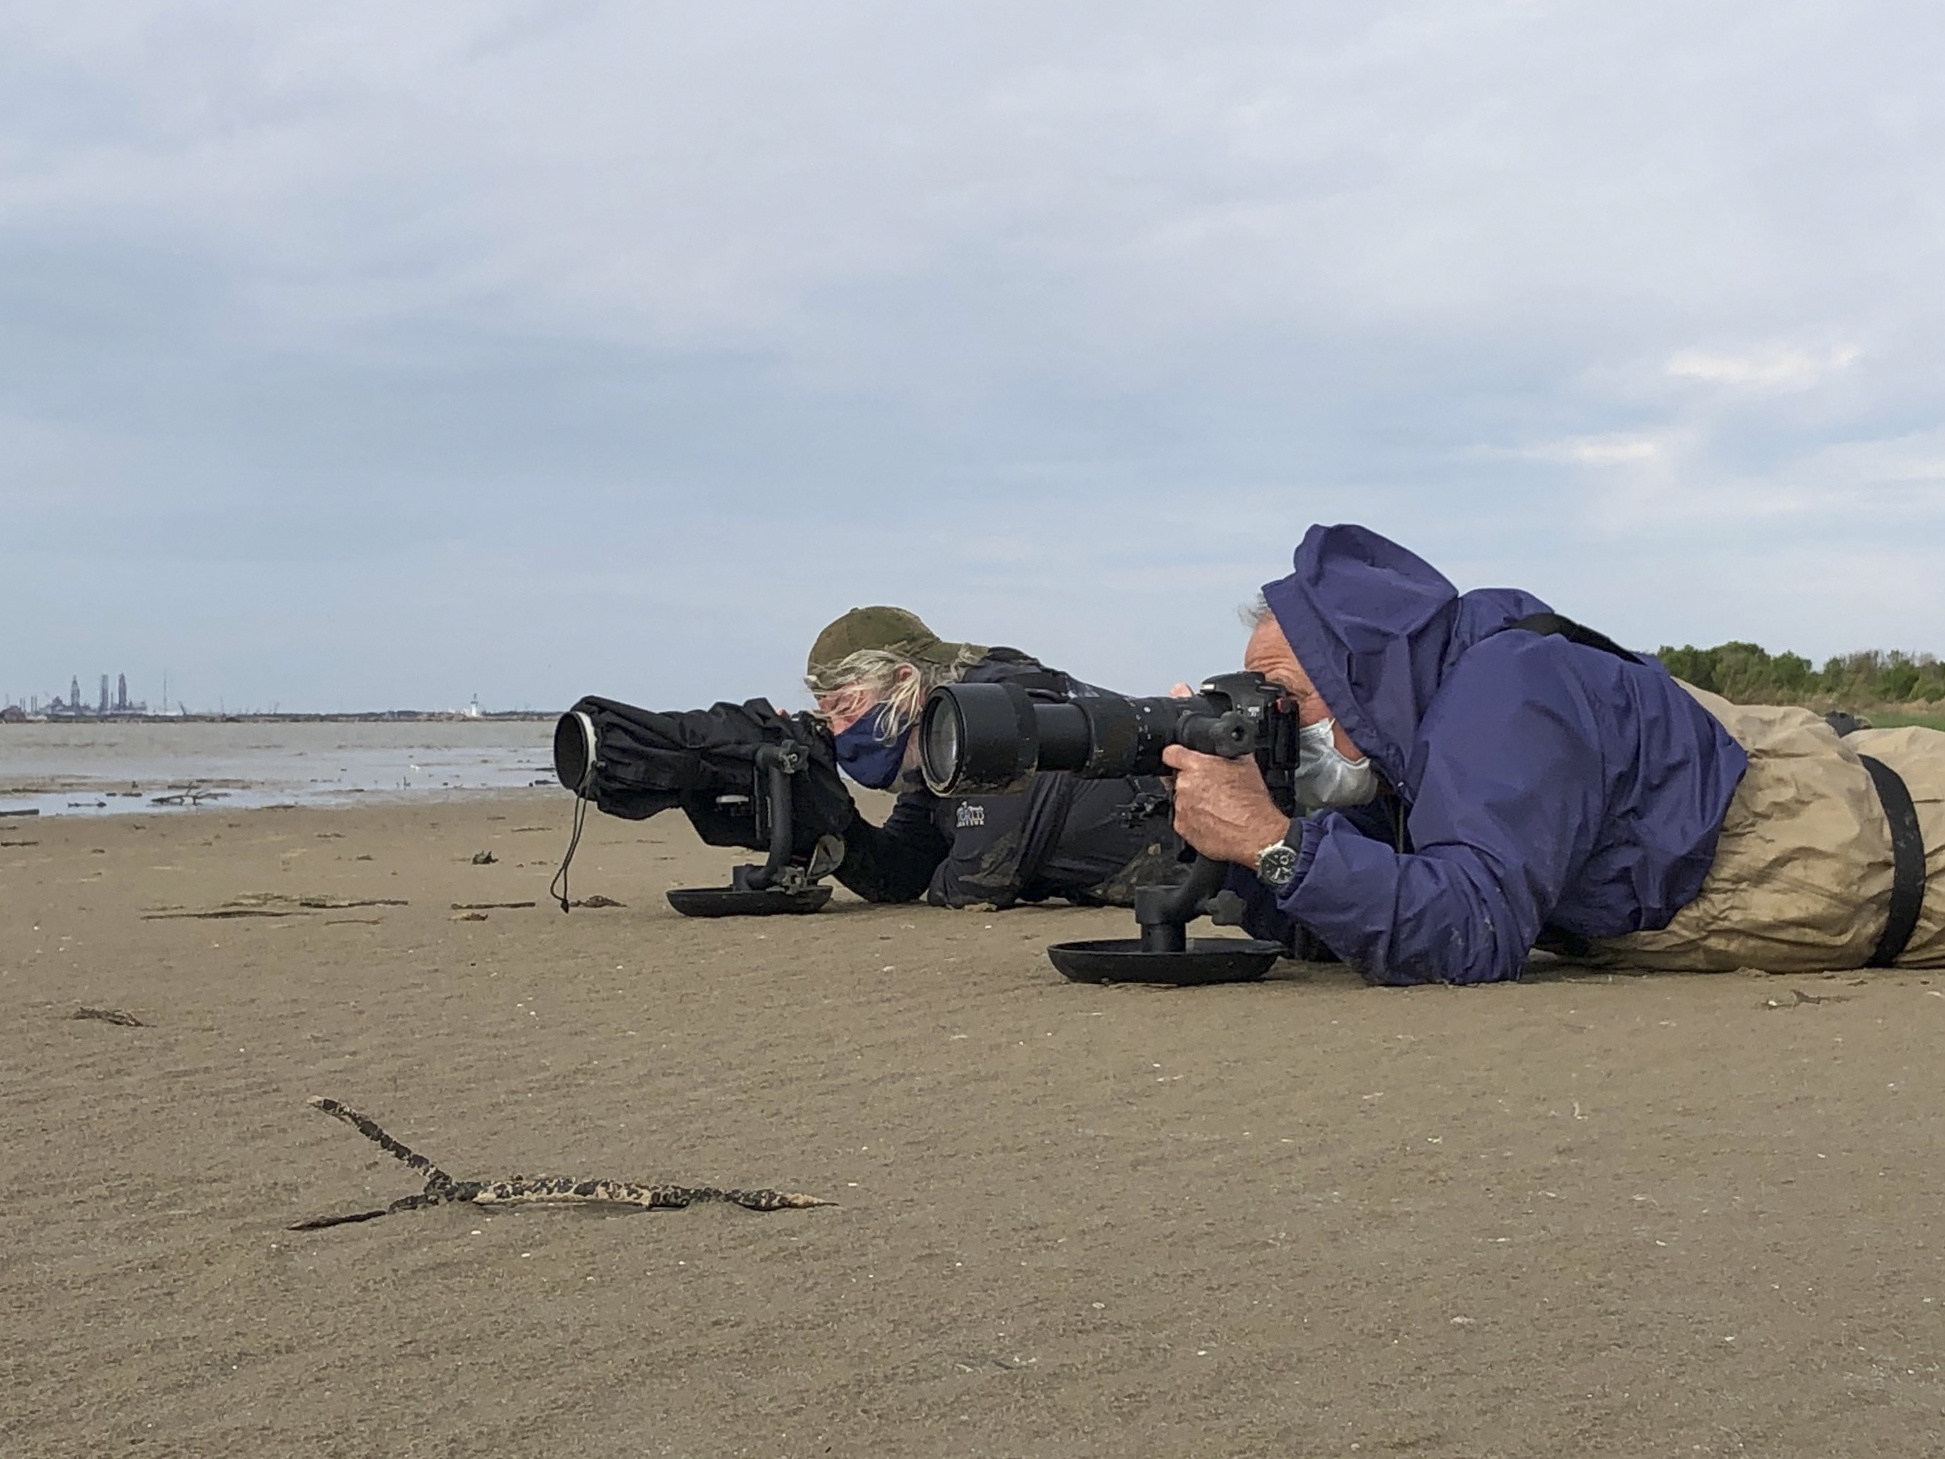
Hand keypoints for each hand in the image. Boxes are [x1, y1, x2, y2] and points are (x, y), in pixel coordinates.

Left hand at [1161, 744, 1289, 866]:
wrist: (1255, 833)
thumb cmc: (1252, 803)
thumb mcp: (1247, 766)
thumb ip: (1230, 753)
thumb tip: (1228, 749)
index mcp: (1197, 766)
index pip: (1172, 754)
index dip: (1176, 755)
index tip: (1178, 759)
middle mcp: (1185, 785)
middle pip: (1180, 779)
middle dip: (1193, 783)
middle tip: (1212, 790)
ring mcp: (1181, 807)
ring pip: (1182, 800)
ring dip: (1194, 802)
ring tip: (1216, 808)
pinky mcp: (1182, 827)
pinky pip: (1184, 819)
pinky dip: (1194, 820)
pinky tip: (1213, 821)